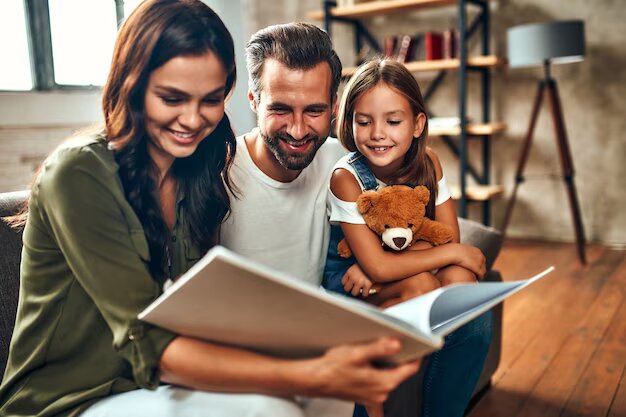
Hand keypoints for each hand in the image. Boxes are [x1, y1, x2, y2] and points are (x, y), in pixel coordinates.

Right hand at [304, 338, 420, 405]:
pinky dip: (380, 389)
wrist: (315, 380)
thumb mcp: (356, 353)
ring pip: (390, 380)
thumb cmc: (332, 367)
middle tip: (401, 343)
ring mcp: (373, 397)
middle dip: (402, 359)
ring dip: (390, 367)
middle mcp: (381, 393)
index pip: (410, 369)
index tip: (422, 345)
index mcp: (384, 382)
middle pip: (400, 374)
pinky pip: (378, 396)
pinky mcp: (365, 396)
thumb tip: (397, 344)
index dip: (418, 355)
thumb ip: (378, 348)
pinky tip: (377, 384)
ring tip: (383, 352)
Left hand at [342, 263, 374, 296]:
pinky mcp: (367, 284)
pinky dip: (365, 293)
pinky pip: (364, 294)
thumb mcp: (356, 265)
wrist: (375, 262)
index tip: (350, 283)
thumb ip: (352, 272)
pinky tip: (367, 290)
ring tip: (360, 290)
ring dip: (357, 292)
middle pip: (346, 289)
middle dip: (351, 288)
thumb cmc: (366, 264)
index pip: (343, 282)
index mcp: (349, 272)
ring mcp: (360, 282)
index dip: (347, 283)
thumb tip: (350, 279)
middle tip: (355, 288)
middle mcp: (353, 277)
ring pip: (354, 293)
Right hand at [451, 243, 485, 278]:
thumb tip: (461, 257)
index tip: (473, 268)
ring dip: (479, 274)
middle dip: (479, 269)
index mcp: (477, 251)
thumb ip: (464, 254)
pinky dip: (479, 277)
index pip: (481, 259)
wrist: (454, 252)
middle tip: (474, 274)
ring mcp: (480, 262)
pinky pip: (481, 275)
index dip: (477, 265)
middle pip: (483, 265)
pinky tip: (476, 279)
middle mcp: (480, 256)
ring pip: (483, 270)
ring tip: (475, 277)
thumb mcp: (461, 251)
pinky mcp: (477, 268)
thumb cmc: (454, 252)